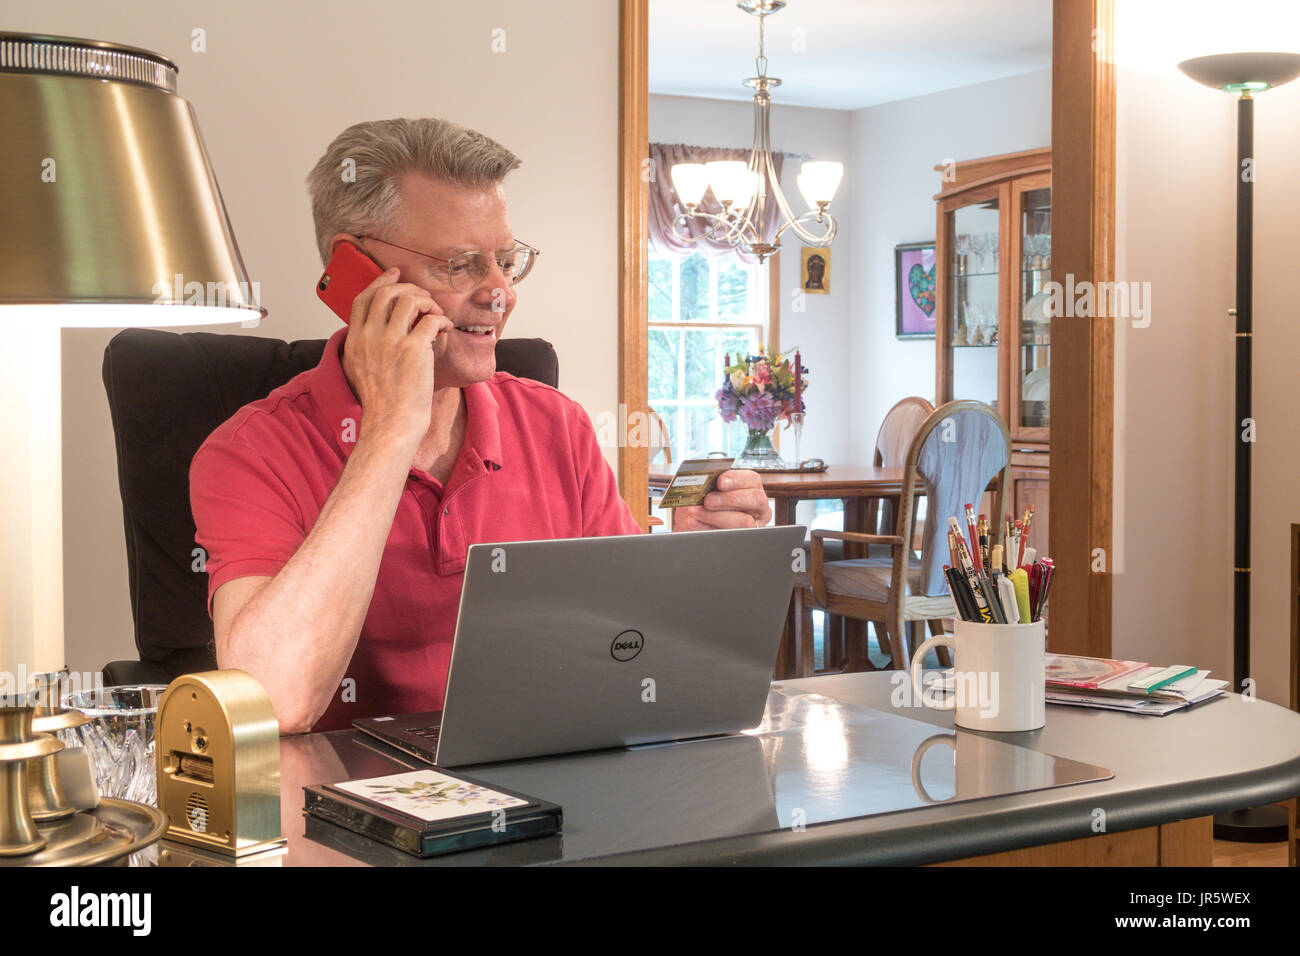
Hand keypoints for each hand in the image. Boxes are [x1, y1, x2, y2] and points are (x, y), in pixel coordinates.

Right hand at [341, 267, 453, 445]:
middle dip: (408, 288)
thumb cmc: (382, 403)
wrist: (390, 424)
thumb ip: (364, 346)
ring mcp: (390, 341)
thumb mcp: (358, 370)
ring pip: (408, 300)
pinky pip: (431, 319)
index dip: (380, 282)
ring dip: (427, 301)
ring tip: (436, 313)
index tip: (394, 275)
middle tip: (424, 297)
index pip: (363, 299)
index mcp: (354, 340)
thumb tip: (378, 328)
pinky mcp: (412, 349)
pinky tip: (446, 327)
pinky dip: (442, 318)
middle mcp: (368, 336)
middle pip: (386, 293)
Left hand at [673, 469, 771, 530]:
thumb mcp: (707, 488)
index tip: (720, 482)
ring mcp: (752, 524)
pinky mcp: (739, 538)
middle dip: (729, 499)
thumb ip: (709, 482)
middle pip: (755, 499)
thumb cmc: (702, 500)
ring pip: (744, 521)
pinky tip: (694, 522)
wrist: (692, 520)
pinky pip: (728, 536)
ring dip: (717, 516)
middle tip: (708, 501)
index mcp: (751, 487)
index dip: (737, 479)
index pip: (752, 479)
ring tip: (696, 512)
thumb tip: (703, 481)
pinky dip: (707, 528)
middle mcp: (756, 506)